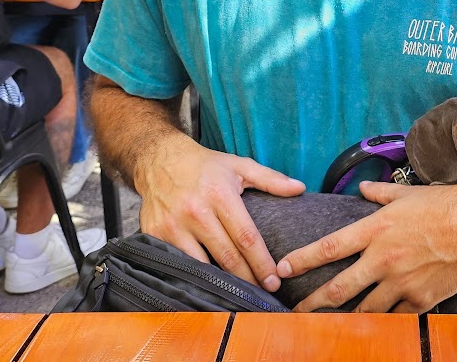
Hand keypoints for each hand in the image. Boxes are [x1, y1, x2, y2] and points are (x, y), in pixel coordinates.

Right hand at [136, 132, 304, 290]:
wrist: (159, 160)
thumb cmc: (205, 165)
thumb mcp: (239, 165)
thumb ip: (270, 179)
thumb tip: (300, 188)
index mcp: (220, 194)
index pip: (246, 237)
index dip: (262, 262)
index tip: (274, 279)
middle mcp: (196, 212)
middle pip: (227, 257)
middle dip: (248, 279)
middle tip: (263, 295)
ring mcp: (174, 226)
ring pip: (202, 266)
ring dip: (222, 285)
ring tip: (240, 297)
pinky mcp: (156, 236)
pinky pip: (180, 264)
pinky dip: (195, 278)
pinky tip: (209, 288)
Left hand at [277, 181, 456, 311]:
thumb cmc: (445, 204)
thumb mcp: (407, 193)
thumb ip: (380, 192)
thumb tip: (362, 188)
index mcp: (377, 228)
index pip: (330, 246)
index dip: (303, 259)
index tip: (282, 267)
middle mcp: (384, 258)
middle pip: (340, 287)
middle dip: (313, 301)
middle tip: (295, 311)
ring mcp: (402, 283)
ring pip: (364, 309)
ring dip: (346, 316)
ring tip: (330, 323)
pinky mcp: (420, 300)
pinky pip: (393, 316)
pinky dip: (382, 319)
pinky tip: (373, 323)